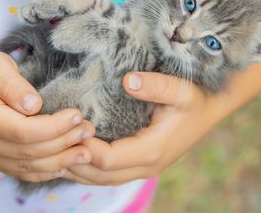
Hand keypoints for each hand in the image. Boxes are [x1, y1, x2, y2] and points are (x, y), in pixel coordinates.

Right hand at [0, 51, 95, 181]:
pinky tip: (67, 164)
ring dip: (60, 160)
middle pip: (28, 151)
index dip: (53, 127)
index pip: (22, 130)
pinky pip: (23, 172)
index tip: (76, 116)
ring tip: (86, 151)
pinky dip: (47, 171)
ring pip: (28, 166)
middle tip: (88, 130)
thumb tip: (34, 105)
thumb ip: (13, 84)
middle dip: (63, 142)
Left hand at [63, 72, 225, 185]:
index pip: (107, 159)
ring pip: (102, 179)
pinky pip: (109, 174)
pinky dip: (88, 168)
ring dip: (77, 169)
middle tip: (48, 144)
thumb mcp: (181, 89)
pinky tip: (71, 154)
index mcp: (151, 151)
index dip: (83, 147)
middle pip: (99, 175)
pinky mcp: (140, 162)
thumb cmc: (196, 98)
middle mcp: (145, 165)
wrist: (212, 108)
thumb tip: (128, 81)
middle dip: (73, 162)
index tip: (66, 129)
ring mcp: (143, 167)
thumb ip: (156, 86)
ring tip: (52, 152)